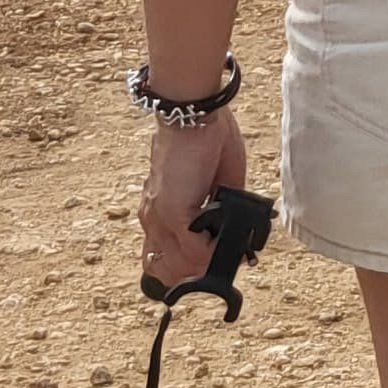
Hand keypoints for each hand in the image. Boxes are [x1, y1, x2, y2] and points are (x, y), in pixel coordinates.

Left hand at [140, 115, 249, 288]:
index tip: (212, 265)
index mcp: (162, 209)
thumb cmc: (208, 140)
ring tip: (227, 257)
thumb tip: (234, 231)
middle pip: (167, 268)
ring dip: (205, 266)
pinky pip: (190, 251)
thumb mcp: (220, 180)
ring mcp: (159, 217)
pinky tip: (227, 247)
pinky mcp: (171, 212)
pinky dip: (211, 254)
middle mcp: (153, 217)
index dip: (188, 265)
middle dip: (197, 272)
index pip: (165, 254)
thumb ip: (222, 207)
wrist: (194, 116)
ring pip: (176, 265)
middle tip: (223, 263)